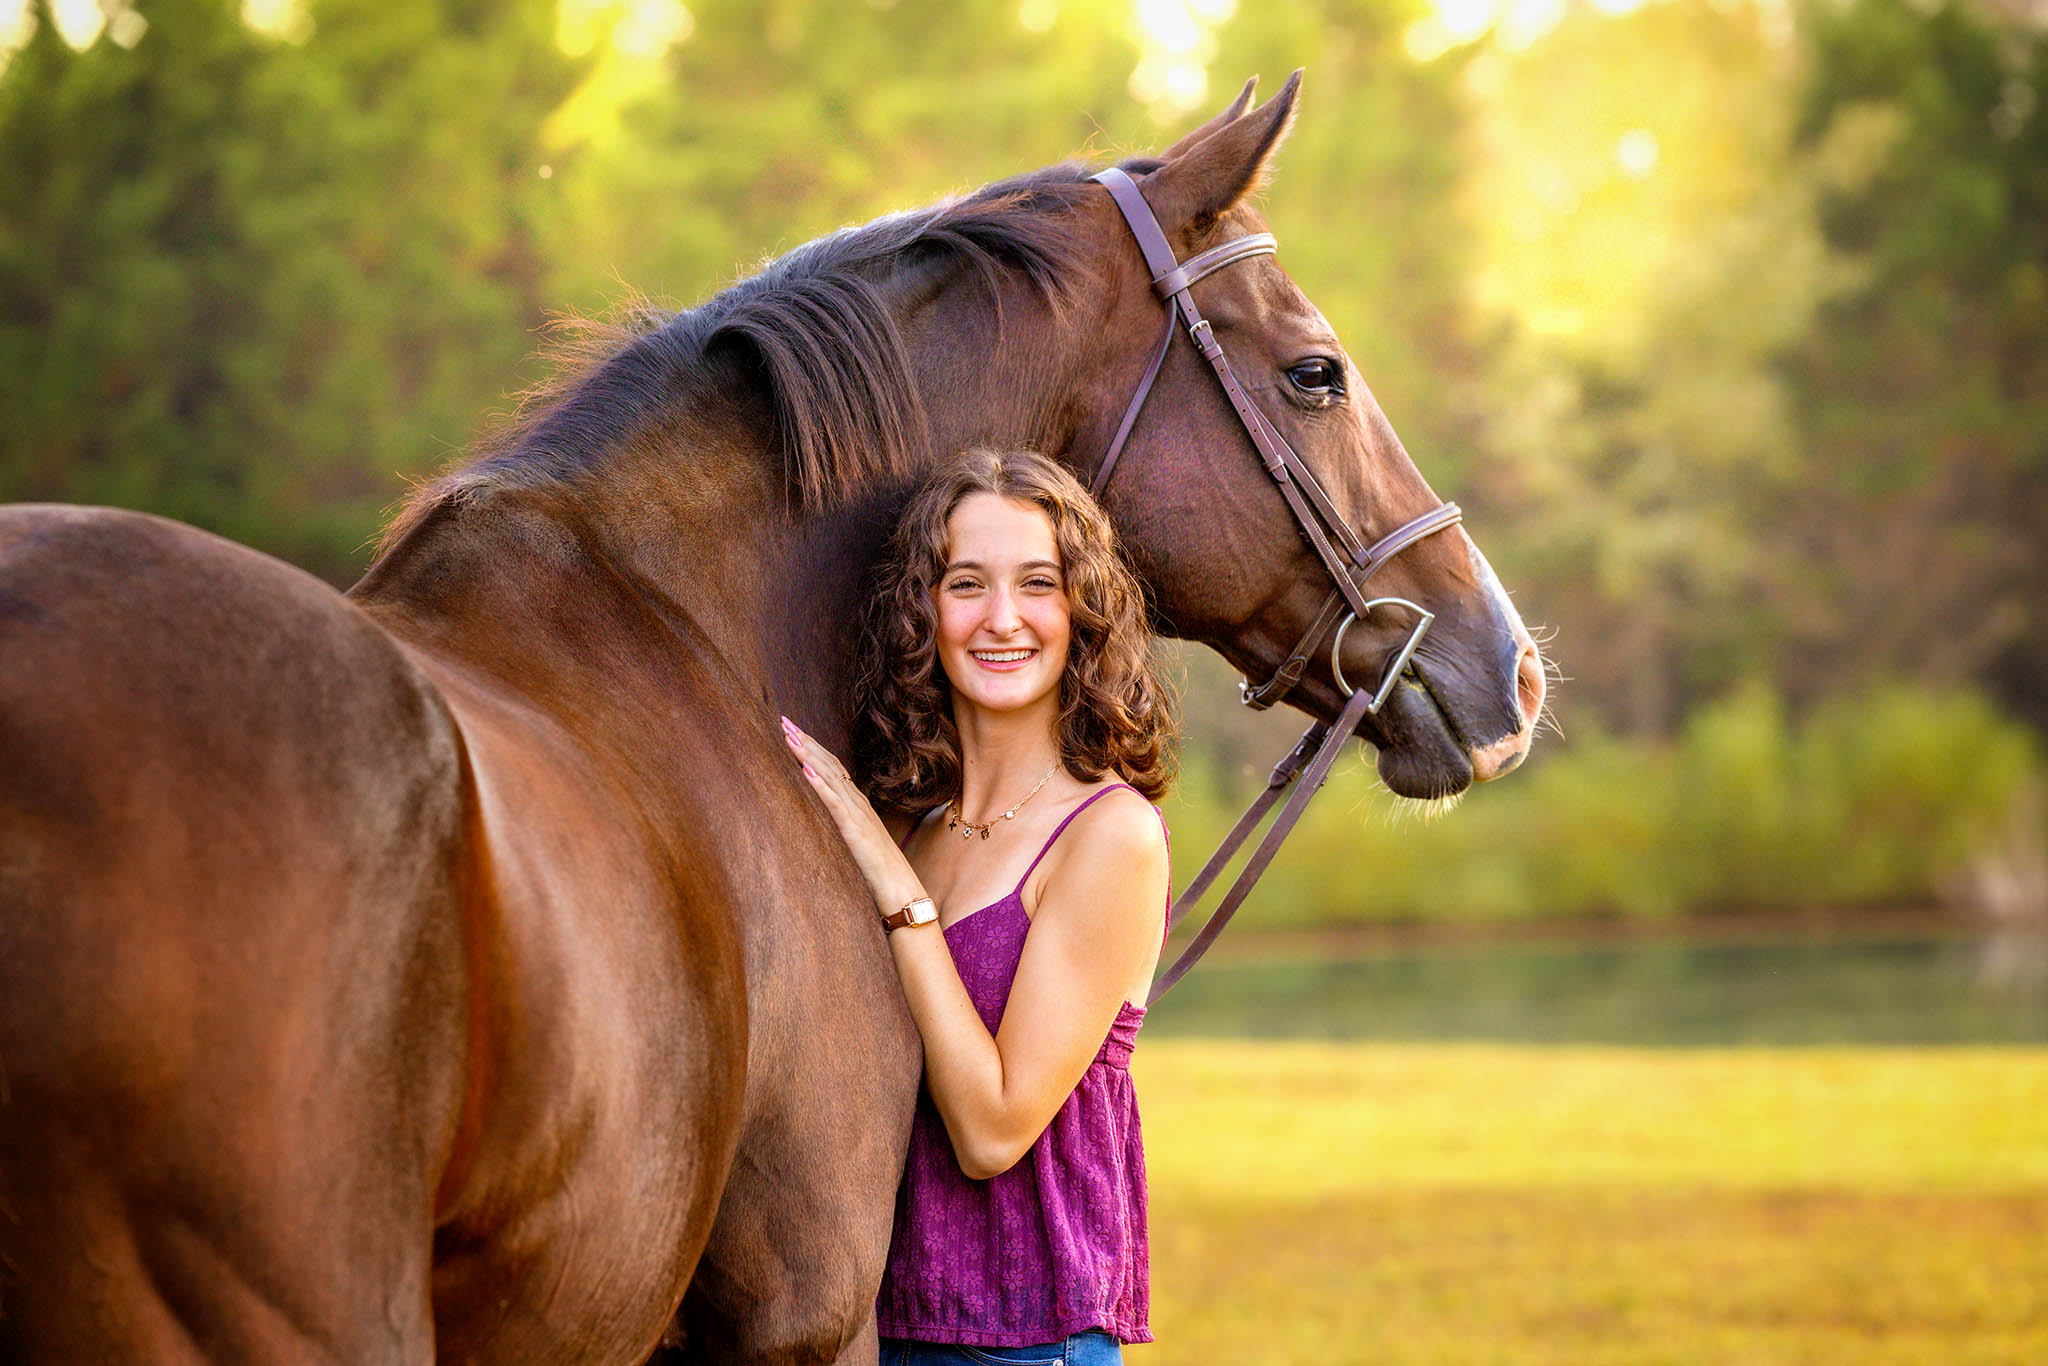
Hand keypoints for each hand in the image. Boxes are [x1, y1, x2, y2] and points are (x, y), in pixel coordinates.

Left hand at [781, 716, 923, 915]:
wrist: (897, 884)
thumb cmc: (877, 865)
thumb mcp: (856, 836)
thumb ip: (843, 819)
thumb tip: (825, 809)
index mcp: (855, 801)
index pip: (831, 765)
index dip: (812, 746)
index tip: (792, 729)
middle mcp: (856, 800)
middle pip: (828, 763)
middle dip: (805, 741)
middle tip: (784, 720)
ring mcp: (855, 812)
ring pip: (829, 777)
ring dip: (808, 755)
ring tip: (790, 737)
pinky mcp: (853, 829)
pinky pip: (834, 803)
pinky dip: (819, 785)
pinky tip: (805, 771)